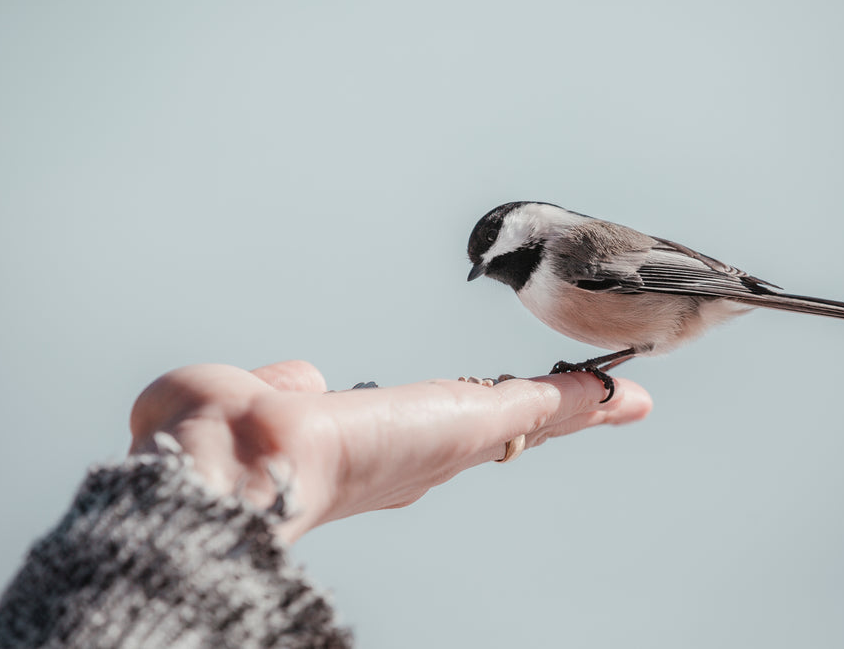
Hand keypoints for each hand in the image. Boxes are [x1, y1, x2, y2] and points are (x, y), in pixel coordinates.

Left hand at [129, 361, 652, 542]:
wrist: (233, 463)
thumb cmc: (220, 438)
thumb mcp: (251, 397)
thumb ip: (282, 387)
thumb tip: (294, 379)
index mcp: (370, 452)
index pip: (435, 435)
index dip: (470, 426)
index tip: (498, 416)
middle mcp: (417, 457)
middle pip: (500, 433)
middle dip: (546, 421)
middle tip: (593, 409)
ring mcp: (447, 445)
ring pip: (529, 422)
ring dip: (574, 410)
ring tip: (620, 400)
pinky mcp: (469, 426)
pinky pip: (540, 410)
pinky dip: (581, 404)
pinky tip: (623, 397)